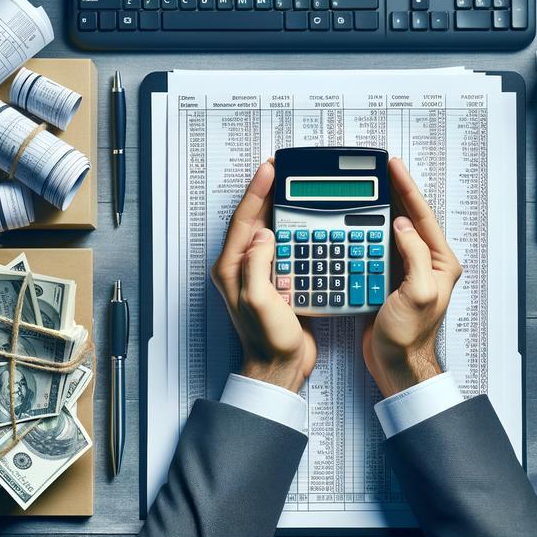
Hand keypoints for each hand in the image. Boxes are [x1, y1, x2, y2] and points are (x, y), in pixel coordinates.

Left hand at [211, 161, 316, 391]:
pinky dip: (293, 232)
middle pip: (253, 220)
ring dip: (280, 210)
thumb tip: (264, 235)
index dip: (256, 191)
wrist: (281, 366)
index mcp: (231, 268)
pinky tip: (305, 224)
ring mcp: (257, 273)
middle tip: (281, 172)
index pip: (243, 220)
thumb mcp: (260, 301)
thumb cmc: (268, 341)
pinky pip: (282, 247)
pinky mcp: (273, 280)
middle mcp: (241, 267)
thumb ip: (257, 265)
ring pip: (268, 230)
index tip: (269, 170)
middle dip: (266, 194)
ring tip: (292, 190)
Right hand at [362, 158, 461, 396]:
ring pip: (391, 230)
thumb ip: (413, 255)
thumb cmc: (411, 336)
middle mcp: (427, 263)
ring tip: (367, 188)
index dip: (407, 189)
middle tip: (379, 170)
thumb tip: (403, 225)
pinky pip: (377, 248)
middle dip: (394, 192)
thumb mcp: (419, 292)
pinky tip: (356, 223)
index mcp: (440, 262)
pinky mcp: (390, 279)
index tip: (394, 167)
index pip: (423, 216)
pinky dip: (366, 234)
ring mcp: (408, 270)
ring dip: (378, 210)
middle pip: (409, 217)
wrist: (396, 364)